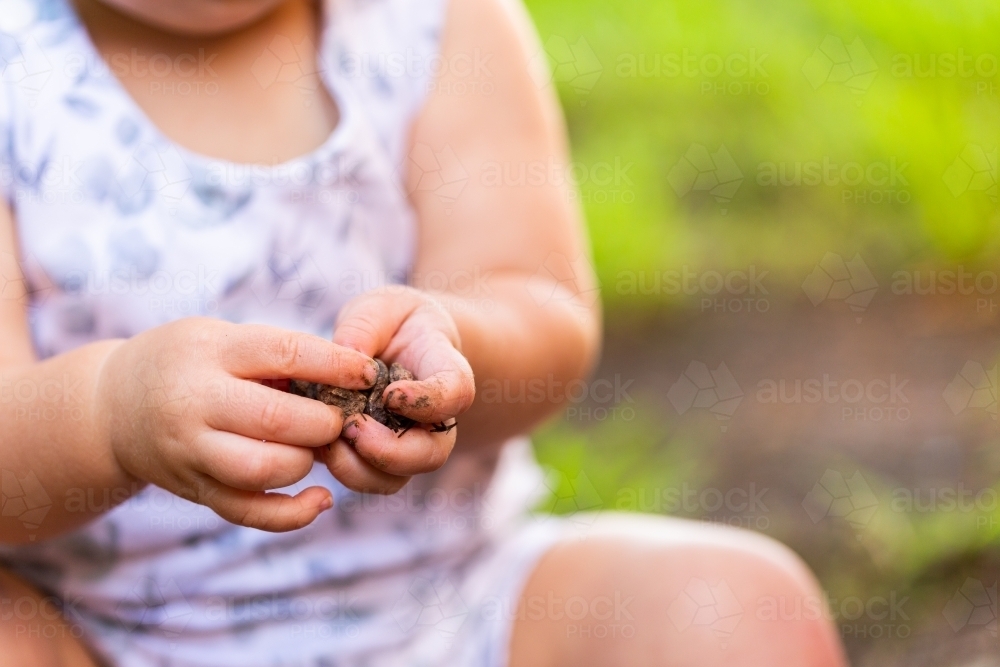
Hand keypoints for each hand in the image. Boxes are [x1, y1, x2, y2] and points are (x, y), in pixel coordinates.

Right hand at [95, 317, 377, 531]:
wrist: (112, 405)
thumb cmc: (188, 362)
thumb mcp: (222, 338)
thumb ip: (276, 355)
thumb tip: (348, 376)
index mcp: (212, 353)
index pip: (285, 354)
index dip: (336, 365)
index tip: (368, 372)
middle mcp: (195, 403)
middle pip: (276, 419)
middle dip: (323, 423)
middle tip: (340, 419)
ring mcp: (190, 452)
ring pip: (262, 470)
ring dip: (304, 462)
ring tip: (313, 449)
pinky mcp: (194, 490)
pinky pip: (248, 512)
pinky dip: (292, 514)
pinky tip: (320, 499)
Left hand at [322, 287, 475, 493]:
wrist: (398, 345)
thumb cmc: (392, 322)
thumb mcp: (381, 306)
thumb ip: (366, 325)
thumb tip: (345, 354)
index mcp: (445, 370)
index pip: (456, 393)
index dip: (429, 402)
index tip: (392, 394)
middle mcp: (436, 418)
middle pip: (432, 453)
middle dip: (390, 452)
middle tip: (352, 427)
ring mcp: (411, 444)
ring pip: (398, 478)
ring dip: (360, 468)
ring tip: (330, 440)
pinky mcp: (380, 460)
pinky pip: (369, 480)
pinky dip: (343, 469)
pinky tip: (320, 443)